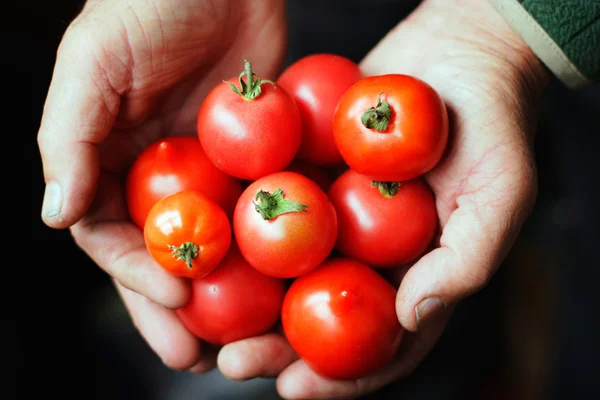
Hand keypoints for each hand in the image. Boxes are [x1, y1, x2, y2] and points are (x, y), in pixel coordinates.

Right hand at [37, 0, 285, 369]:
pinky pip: (260, 210)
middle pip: (166, 256)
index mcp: (111, 161)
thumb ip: (69, 138)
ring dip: (225, 295)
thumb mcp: (92, 63)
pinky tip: (285, 284)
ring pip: (215, 245)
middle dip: (176, 309)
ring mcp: (210, 170)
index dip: (138, 274)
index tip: (174, 301)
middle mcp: (159, 174)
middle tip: (196, 359)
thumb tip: (56, 216)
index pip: (115, 235)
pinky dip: (269, 249)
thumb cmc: (145, 5)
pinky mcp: (256, 158)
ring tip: (241, 342)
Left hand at [215, 0, 547, 396]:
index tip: (292, 391)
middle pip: (318, 316)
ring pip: (284, 271)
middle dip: (275, 348)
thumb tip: (408, 317)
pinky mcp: (310, 177)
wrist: (460, 53)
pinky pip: (272, 209)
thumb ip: (465, 261)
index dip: (337, 378)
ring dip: (245, 298)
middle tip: (234, 362)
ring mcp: (336, 218)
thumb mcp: (501, 192)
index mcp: (414, 277)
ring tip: (202, 318)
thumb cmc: (493, 124)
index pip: (377, 345)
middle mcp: (369, 255)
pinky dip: (241, 229)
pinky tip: (209, 245)